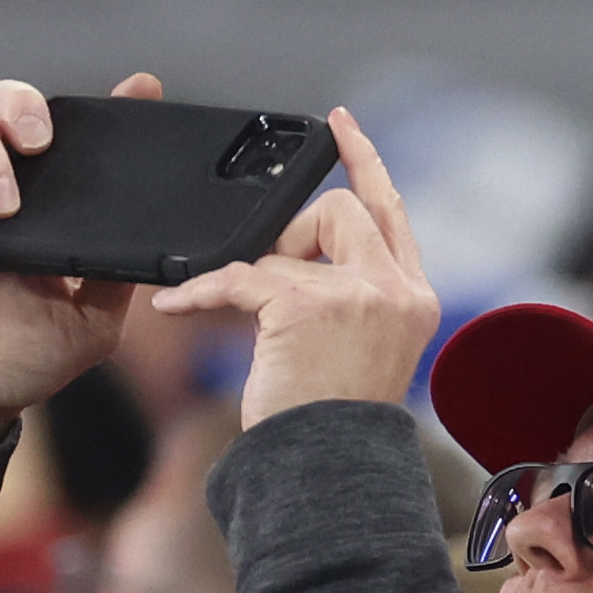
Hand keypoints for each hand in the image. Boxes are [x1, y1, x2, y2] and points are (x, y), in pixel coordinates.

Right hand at [0, 72, 164, 453]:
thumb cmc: (24, 358)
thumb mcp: (94, 321)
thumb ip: (119, 278)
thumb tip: (160, 244)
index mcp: (52, 207)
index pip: (74, 140)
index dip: (104, 108)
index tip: (140, 88)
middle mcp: (3, 193)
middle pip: (3, 110)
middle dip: (23, 107)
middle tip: (42, 141)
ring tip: (9, 207)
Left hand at [145, 112, 439, 426]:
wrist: (325, 467)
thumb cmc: (331, 422)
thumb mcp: (361, 349)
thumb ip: (351, 295)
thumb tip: (293, 255)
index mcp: (414, 297)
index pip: (393, 211)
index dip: (367, 163)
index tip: (342, 125)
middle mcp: (398, 289)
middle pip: (342, 209)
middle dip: (294, 226)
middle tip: (269, 265)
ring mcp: (359, 294)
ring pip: (287, 241)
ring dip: (249, 270)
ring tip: (230, 309)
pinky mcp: (309, 304)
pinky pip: (240, 274)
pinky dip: (201, 291)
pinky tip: (178, 306)